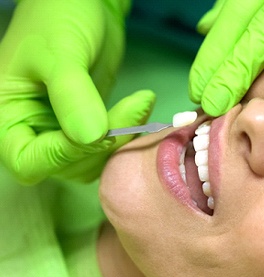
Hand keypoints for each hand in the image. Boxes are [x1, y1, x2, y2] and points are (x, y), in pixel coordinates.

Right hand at [0, 0, 145, 183]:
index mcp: (7, 115)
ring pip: (91, 161)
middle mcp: (31, 129)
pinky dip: (127, 134)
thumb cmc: (58, 17)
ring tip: (140, 105)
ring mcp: (61, 128)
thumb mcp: (61, 53)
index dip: (64, 154)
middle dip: (102, 146)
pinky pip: (107, 145)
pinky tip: (141, 107)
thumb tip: (91, 138)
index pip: (28, 160)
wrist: (83, 3)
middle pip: (64, 165)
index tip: (101, 129)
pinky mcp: (88, 123)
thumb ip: (72, 95)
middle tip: (134, 110)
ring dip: (119, 142)